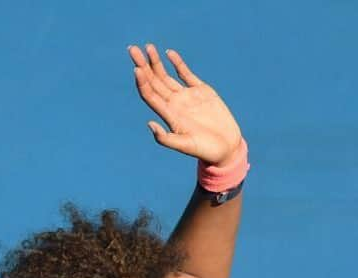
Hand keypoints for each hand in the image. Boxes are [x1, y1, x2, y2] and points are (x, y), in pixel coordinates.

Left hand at [128, 44, 241, 164]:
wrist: (224, 147)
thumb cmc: (204, 150)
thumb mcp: (185, 145)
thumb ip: (166, 138)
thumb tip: (149, 123)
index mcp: (169, 115)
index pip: (150, 95)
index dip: (142, 82)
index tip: (136, 68)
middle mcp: (174, 104)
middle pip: (154, 82)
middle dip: (143, 65)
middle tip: (132, 50)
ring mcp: (186, 97)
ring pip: (166, 76)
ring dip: (155, 62)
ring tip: (147, 47)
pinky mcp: (201, 91)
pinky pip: (186, 74)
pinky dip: (177, 63)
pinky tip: (168, 53)